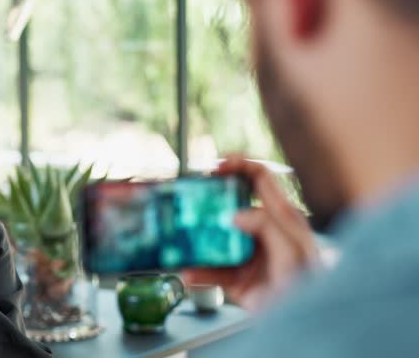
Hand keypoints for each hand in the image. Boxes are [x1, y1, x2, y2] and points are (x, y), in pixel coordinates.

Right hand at [182, 154, 317, 312]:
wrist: (304, 324)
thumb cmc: (308, 286)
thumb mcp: (291, 251)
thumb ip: (266, 227)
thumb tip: (235, 214)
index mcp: (282, 216)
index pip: (260, 178)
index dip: (239, 165)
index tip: (216, 165)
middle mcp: (262, 231)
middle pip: (229, 204)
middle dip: (208, 199)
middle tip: (189, 198)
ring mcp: (247, 254)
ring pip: (214, 238)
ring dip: (195, 239)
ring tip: (179, 237)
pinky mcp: (236, 278)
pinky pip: (211, 270)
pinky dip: (197, 272)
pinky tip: (188, 274)